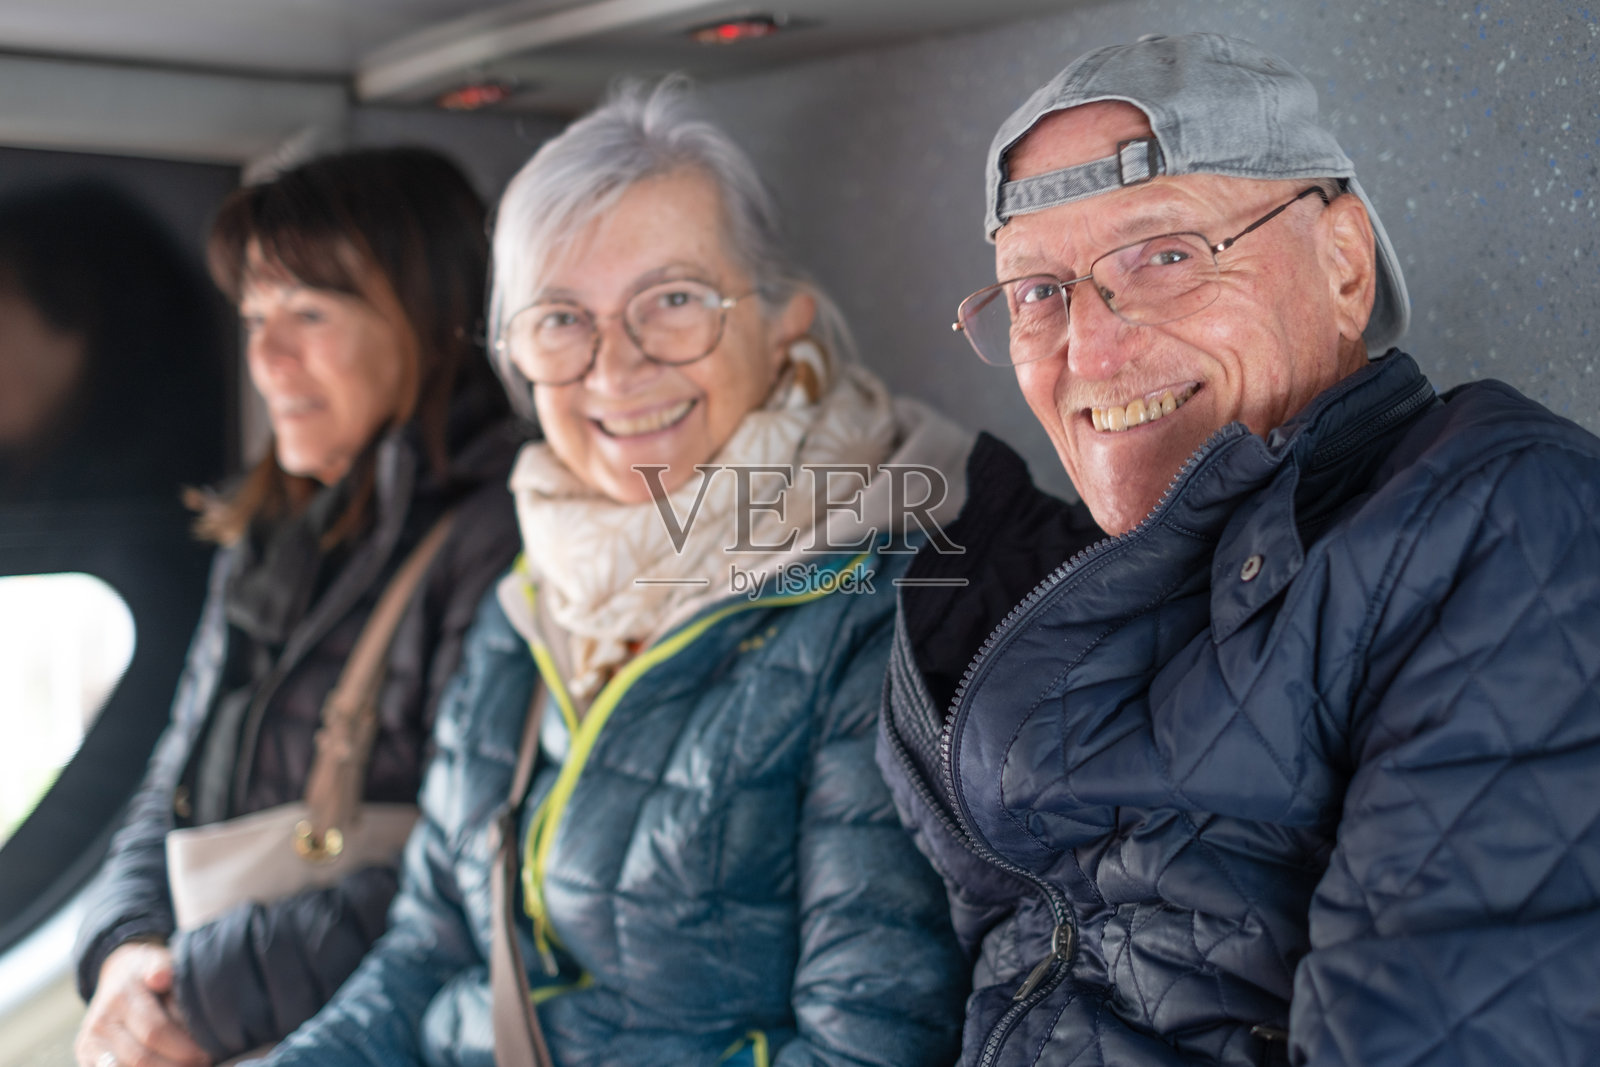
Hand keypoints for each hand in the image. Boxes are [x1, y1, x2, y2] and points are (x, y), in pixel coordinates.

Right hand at [76, 941, 211, 1066]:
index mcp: (121, 997)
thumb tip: (160, 977)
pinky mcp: (85, 1057)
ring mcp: (90, 1043)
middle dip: (176, 1065)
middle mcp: (101, 1022)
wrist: (116, 975)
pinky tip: (163, 1066)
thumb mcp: (157, 960)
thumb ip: (162, 967)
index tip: (207, 1054)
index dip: (183, 1048)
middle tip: (201, 1064)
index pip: (155, 1030)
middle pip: (141, 1058)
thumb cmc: (147, 972)